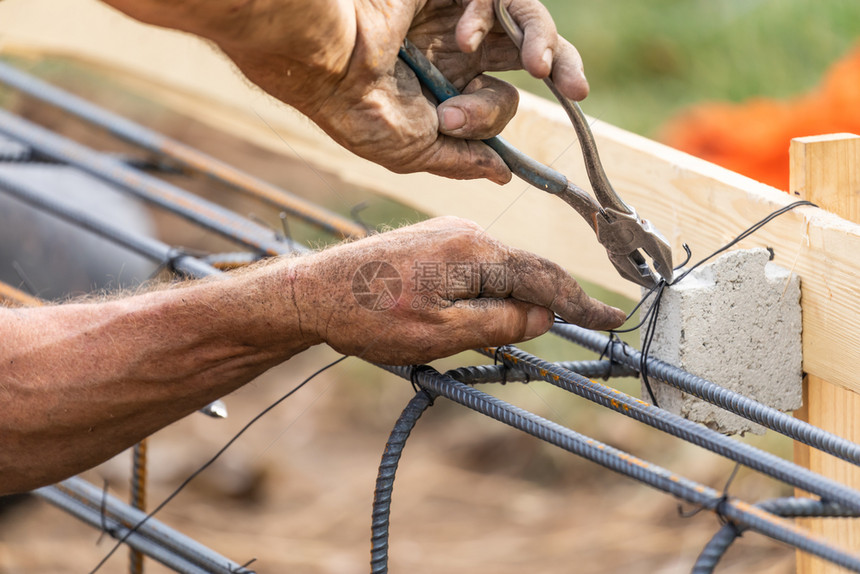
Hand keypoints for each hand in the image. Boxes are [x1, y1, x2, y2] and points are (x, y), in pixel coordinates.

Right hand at [212, 0, 586, 183]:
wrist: (329, 65)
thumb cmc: (362, 113)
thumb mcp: (416, 151)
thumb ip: (463, 160)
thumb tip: (503, 175)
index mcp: (447, 90)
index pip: (499, 100)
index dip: (497, 118)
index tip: (480, 135)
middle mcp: (456, 51)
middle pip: (527, 52)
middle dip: (560, 67)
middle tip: (578, 90)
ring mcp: (455, 13)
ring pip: (525, 20)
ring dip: (543, 45)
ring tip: (540, 67)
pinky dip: (492, 20)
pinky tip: (463, 40)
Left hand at [291, 217, 623, 363]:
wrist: (313, 291)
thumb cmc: (368, 316)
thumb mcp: (440, 334)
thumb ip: (498, 324)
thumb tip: (543, 317)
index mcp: (474, 252)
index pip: (544, 277)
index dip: (580, 302)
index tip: (610, 318)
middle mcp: (466, 232)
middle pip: (525, 270)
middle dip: (548, 302)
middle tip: (577, 327)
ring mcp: (448, 233)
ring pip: (499, 270)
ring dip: (513, 299)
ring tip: (513, 332)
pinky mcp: (432, 241)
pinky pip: (476, 266)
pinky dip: (490, 290)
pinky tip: (479, 313)